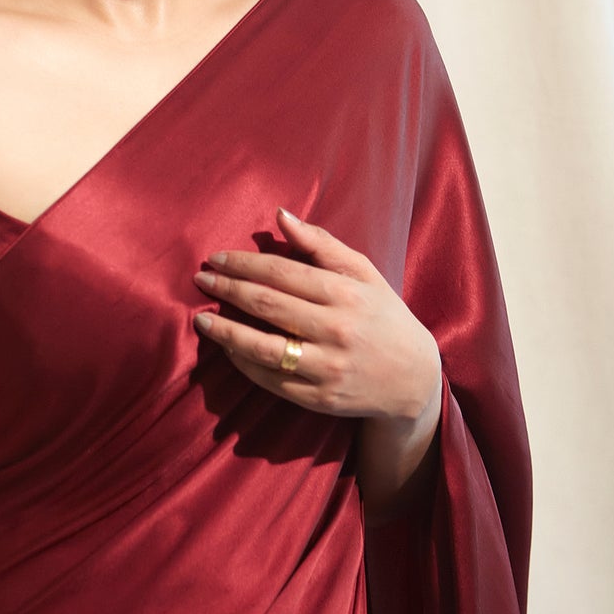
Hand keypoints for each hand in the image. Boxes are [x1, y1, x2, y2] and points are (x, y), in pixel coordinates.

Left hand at [192, 205, 440, 420]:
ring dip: (226, 332)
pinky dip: (244, 363)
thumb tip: (281, 215)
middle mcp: (337, 330)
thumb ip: (321, 245)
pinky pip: (271, 380)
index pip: (282, 273)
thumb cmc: (382, 316)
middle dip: (227, 290)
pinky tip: (229, 349)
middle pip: (267, 305)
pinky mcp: (320, 398)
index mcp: (346, 293)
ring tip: (201, 321)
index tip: (216, 259)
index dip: (243, 264)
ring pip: (264, 348)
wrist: (413, 379)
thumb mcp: (363, 273)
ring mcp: (328, 367)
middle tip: (201, 280)